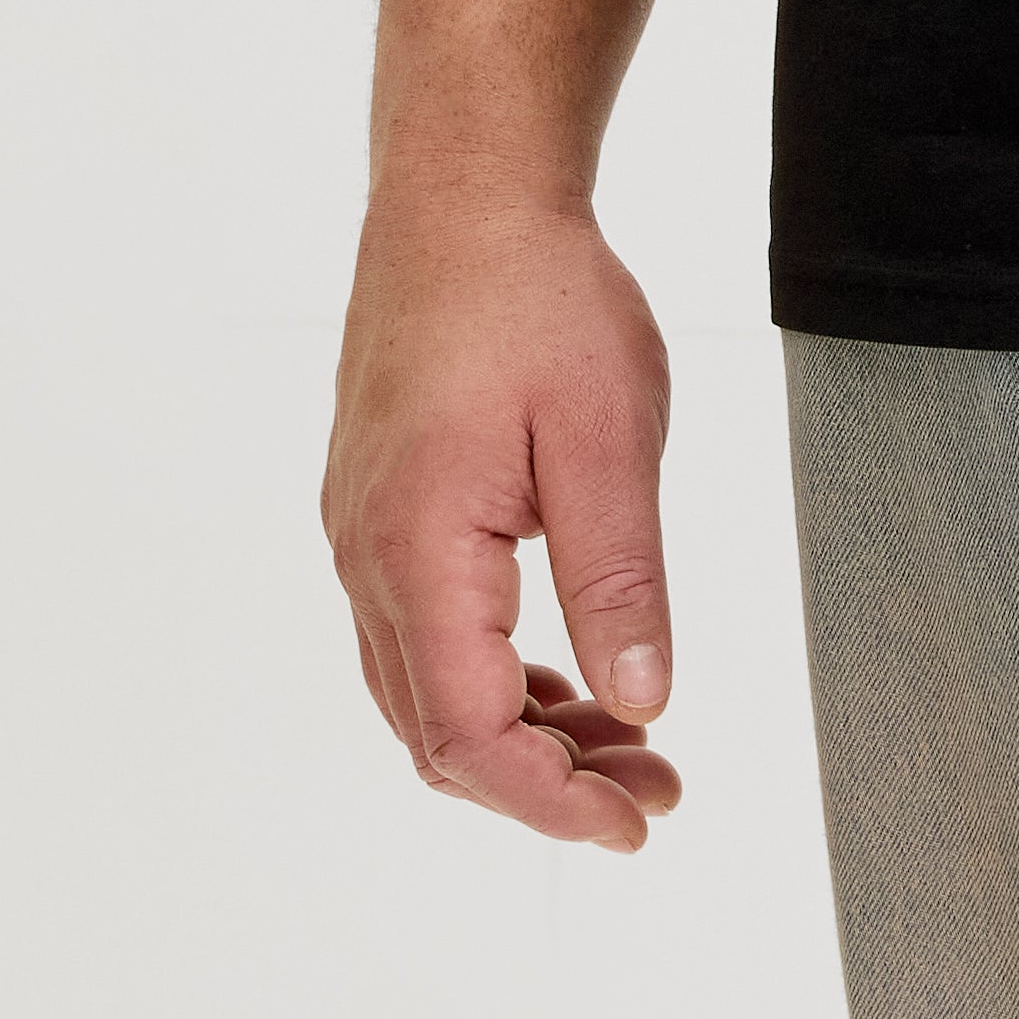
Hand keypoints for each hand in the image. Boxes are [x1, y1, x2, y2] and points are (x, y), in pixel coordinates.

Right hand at [322, 189, 684, 849]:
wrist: (466, 195)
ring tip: (630, 741)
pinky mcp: (381, 506)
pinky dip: (494, 675)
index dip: (550, 800)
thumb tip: (642, 702)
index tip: (635, 823)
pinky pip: (423, 632)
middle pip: (437, 731)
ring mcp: (363, 532)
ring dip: (523, 733)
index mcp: (417, 548)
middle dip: (546, 782)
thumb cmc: (536, 295)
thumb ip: (621, 580)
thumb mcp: (608, 435)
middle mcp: (367, 555)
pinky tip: (567, 675)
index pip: (468, 734)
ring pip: (426, 688)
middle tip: (656, 790)